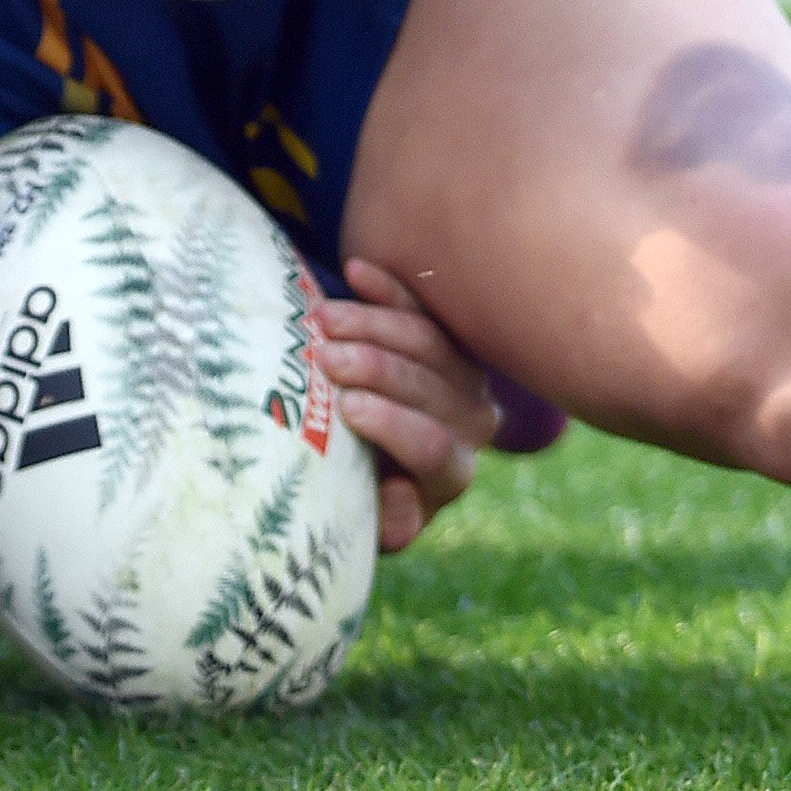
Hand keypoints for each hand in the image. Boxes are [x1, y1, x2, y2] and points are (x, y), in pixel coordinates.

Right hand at [320, 260, 502, 552]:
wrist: (370, 459)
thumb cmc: (354, 495)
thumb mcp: (362, 518)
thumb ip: (378, 517)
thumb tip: (395, 496)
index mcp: (448, 474)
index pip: (432, 449)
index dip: (393, 427)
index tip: (348, 407)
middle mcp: (469, 426)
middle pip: (431, 388)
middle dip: (376, 369)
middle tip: (325, 354)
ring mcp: (464, 377)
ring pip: (429, 342)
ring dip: (373, 325)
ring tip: (322, 318)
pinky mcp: (448, 339)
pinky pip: (425, 307)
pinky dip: (390, 289)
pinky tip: (356, 272)